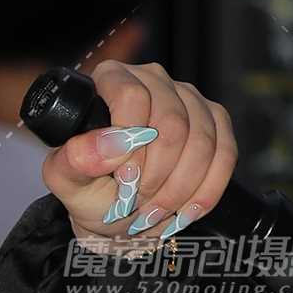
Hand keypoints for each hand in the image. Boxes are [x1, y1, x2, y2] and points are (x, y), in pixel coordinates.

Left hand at [42, 62, 238, 257]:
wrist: (119, 213)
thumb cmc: (90, 190)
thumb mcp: (68, 181)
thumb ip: (74, 161)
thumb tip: (102, 145)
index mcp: (111, 79)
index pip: (131, 96)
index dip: (129, 145)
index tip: (121, 179)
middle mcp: (153, 80)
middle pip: (171, 123)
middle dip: (154, 175)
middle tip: (135, 202)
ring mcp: (188, 98)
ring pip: (201, 141)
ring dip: (178, 189)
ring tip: (153, 211)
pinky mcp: (215, 122)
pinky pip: (225, 154)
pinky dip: (204, 191)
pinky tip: (183, 210)